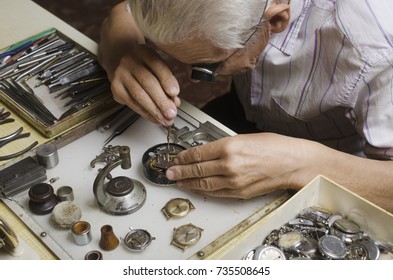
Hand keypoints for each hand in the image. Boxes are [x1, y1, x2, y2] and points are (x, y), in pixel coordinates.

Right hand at [108, 44, 180, 125]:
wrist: (118, 60)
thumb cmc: (143, 65)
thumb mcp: (156, 66)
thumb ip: (166, 82)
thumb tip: (175, 102)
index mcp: (144, 52)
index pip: (157, 65)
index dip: (167, 80)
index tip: (175, 93)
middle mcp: (129, 61)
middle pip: (148, 83)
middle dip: (161, 101)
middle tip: (171, 113)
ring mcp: (120, 75)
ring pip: (139, 95)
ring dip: (154, 111)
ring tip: (165, 119)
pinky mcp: (116, 88)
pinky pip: (132, 103)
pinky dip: (145, 113)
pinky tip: (154, 118)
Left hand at [166, 133, 314, 197]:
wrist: (292, 162)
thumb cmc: (274, 147)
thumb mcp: (243, 137)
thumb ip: (222, 146)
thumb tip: (205, 152)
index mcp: (229, 147)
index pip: (197, 153)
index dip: (183, 157)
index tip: (176, 158)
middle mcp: (229, 165)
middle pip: (197, 170)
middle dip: (179, 171)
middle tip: (169, 171)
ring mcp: (234, 181)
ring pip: (203, 184)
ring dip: (187, 183)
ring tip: (177, 181)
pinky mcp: (240, 192)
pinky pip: (216, 193)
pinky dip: (203, 191)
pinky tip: (195, 189)